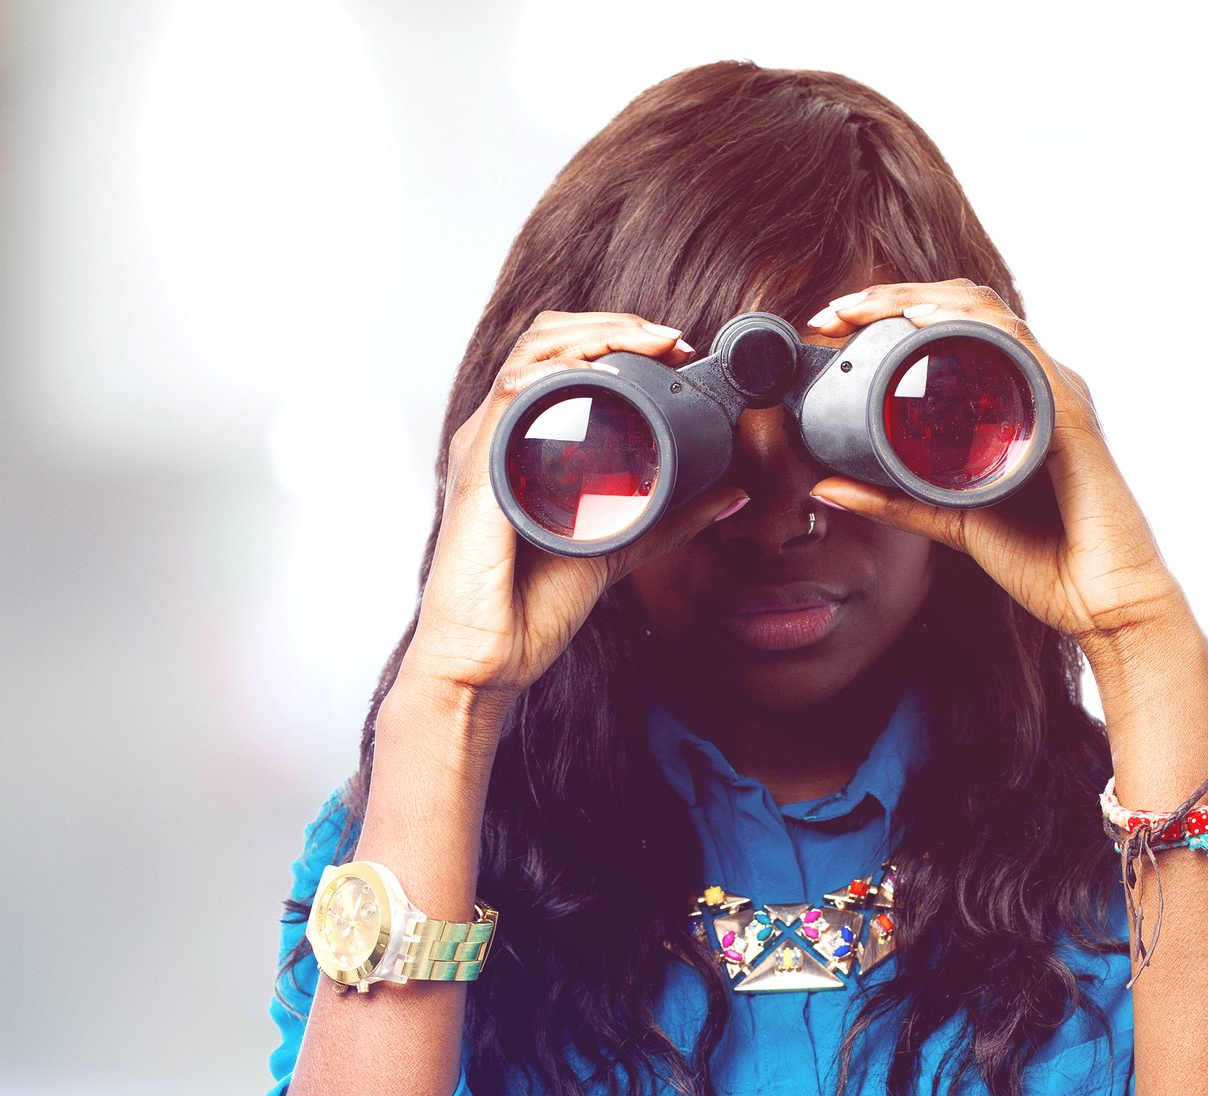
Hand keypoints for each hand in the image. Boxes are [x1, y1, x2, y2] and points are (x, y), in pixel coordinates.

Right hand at [397, 311, 752, 726]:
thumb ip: (668, 519)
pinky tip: (603, 367)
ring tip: (652, 342)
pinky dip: (562, 366)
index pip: (564, 358)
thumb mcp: (618, 549)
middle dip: (615, 324)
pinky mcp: (479, 467)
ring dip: (598, 332)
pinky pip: (516, 392)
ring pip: (534, 351)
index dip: (620, 338)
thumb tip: (728, 493)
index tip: (678, 351)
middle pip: (548, 338)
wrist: (487, 660)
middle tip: (673, 341)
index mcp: (524, 444)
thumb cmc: (529, 610)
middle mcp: (499, 434)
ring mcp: (485, 446)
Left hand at [802, 281, 1192, 655]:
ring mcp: (1053, 393)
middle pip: (962, 308)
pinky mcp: (1067, 413)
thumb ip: (893, 500)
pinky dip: (969, 326)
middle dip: (891, 298)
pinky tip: (924, 321)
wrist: (1105, 602)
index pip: (951, 330)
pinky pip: (1017, 349)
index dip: (890, 315)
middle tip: (834, 312)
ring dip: (917, 300)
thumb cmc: (1046, 561)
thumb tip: (826, 486)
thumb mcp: (951, 521)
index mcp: (1011, 401)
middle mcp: (1033, 385)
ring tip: (864, 306)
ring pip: (985, 314)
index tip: (831, 326)